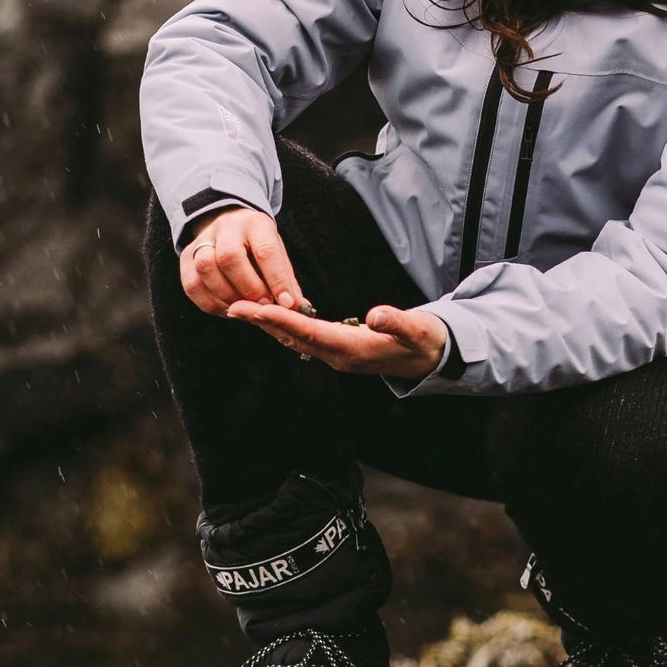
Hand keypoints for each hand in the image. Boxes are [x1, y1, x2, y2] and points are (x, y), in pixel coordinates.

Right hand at [179, 206, 304, 315]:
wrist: (229, 226)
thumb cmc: (258, 246)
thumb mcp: (276, 255)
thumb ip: (286, 281)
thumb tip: (300, 309)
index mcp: (255, 224)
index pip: (265, 249)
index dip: (276, 279)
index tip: (286, 303)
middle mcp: (226, 228)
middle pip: (230, 257)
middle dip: (248, 288)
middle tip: (263, 306)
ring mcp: (202, 240)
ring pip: (206, 268)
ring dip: (227, 296)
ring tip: (245, 309)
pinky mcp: (186, 256)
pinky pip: (191, 284)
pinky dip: (210, 303)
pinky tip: (227, 309)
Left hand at [225, 297, 449, 380]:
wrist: (433, 359)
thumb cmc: (424, 341)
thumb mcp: (417, 330)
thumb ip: (396, 321)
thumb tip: (375, 314)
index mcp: (353, 350)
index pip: (309, 333)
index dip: (280, 320)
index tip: (253, 309)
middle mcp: (339, 356)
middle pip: (294, 339)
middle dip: (263, 323)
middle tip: (233, 307)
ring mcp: (338, 356)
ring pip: (295, 341)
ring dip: (269, 327)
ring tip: (243, 311)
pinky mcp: (339, 351)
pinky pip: (304, 340)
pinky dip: (284, 328)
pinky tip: (271, 318)